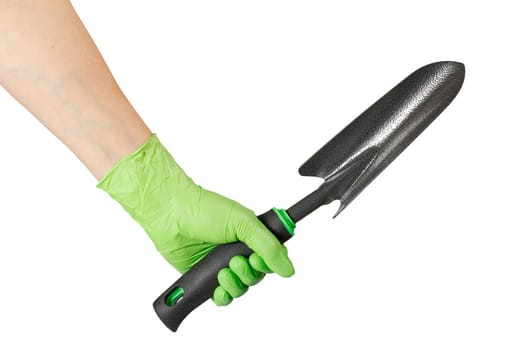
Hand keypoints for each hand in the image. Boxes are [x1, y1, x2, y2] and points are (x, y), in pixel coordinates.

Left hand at [98, 134, 293, 304]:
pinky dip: (222, 296)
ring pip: (241, 288)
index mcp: (251, 235)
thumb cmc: (203, 209)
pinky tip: (217, 288)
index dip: (269, 264)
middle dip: (248, 273)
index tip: (257, 259)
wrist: (170, 214)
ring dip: (235, 284)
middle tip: (234, 261)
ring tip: (222, 271)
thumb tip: (288, 268)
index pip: (272, 258)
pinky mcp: (205, 276)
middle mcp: (238, 250)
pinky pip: (221, 296)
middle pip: (257, 276)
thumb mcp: (243, 223)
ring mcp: (221, 264)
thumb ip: (268, 246)